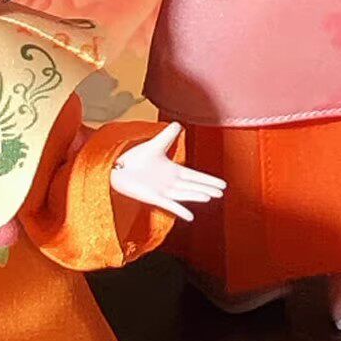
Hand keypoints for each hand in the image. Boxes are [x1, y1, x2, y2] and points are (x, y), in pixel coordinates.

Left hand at [109, 124, 226, 222]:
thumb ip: (168, 135)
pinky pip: (170, 205)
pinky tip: (190, 217)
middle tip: (221, 193)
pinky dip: (180, 210)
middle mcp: (171, 182)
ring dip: (196, 196)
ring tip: (210, 198)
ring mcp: (163, 191)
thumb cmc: (135, 158)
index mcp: (173, 170)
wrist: (118, 168)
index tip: (223, 185)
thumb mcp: (155, 144)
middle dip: (207, 189)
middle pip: (193, 186)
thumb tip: (179, 123)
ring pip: (184, 194)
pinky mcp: (154, 198)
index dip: (208, 180)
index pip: (195, 176)